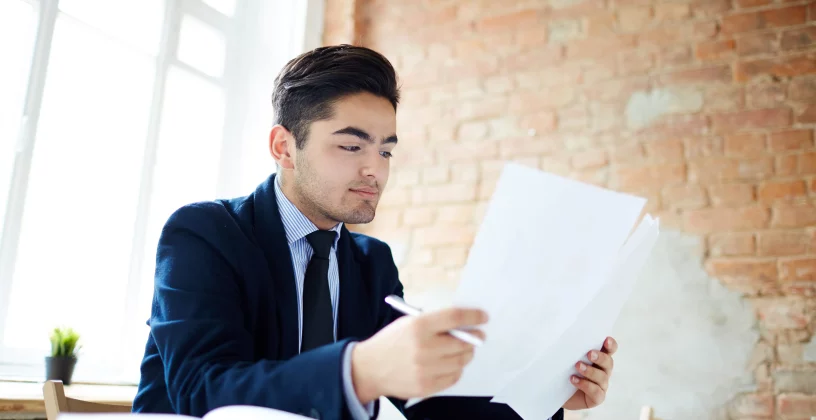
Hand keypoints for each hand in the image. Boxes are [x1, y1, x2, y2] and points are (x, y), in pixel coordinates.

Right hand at [350, 307, 486, 402]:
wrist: (370, 368)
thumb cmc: (392, 342)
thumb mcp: (408, 323)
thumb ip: (435, 322)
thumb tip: (465, 324)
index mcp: (418, 326)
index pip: (454, 318)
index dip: (473, 316)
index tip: (483, 317)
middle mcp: (423, 347)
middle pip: (463, 342)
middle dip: (475, 338)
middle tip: (479, 337)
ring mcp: (425, 369)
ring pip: (461, 361)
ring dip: (466, 354)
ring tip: (463, 350)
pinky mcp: (426, 386)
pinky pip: (453, 377)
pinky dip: (456, 370)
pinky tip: (450, 364)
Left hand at [562, 337, 616, 410]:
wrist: (557, 393)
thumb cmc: (563, 371)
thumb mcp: (565, 358)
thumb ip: (569, 348)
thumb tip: (559, 333)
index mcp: (598, 358)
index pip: (610, 350)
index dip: (611, 345)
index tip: (606, 340)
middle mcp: (602, 371)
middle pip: (608, 362)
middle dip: (600, 357)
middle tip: (589, 354)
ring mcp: (601, 385)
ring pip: (602, 377)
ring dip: (590, 371)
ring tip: (577, 366)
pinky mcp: (596, 398)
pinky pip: (596, 392)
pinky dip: (586, 385)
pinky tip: (574, 380)